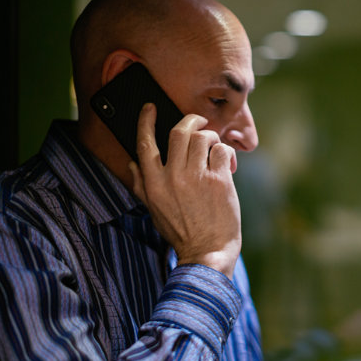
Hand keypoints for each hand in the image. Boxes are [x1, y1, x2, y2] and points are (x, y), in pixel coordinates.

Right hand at [128, 103, 241, 277]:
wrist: (206, 253)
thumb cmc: (181, 232)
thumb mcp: (154, 210)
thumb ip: (142, 185)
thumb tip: (133, 163)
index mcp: (153, 183)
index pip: (144, 143)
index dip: (146, 120)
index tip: (150, 107)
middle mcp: (172, 177)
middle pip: (179, 131)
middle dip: (191, 120)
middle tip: (199, 121)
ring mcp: (196, 178)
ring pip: (202, 137)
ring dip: (211, 137)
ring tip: (214, 149)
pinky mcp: (219, 181)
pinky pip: (222, 151)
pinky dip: (225, 153)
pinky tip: (227, 165)